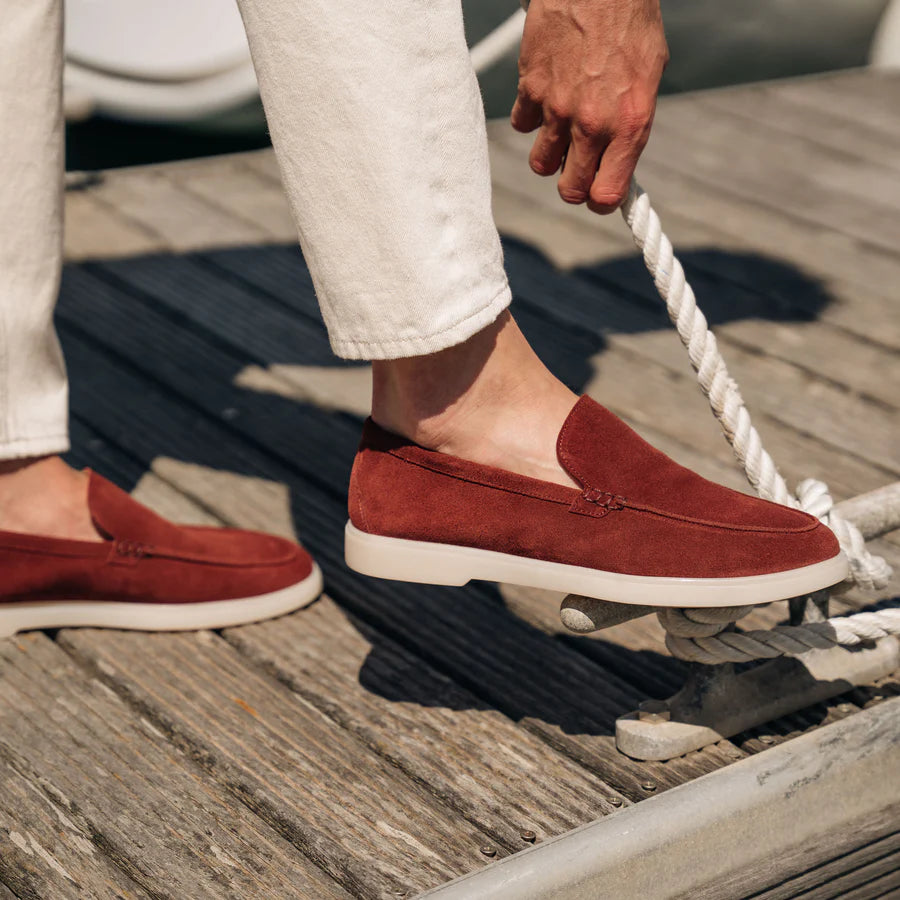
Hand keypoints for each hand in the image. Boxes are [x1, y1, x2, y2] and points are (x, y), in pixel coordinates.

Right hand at [511, 0, 667, 213]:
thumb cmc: (630, 20)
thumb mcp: (649, 74)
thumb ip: (632, 121)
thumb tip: (619, 157)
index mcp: (629, 124)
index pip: (606, 194)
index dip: (600, 200)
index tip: (598, 194)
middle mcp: (592, 124)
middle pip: (569, 189)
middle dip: (573, 185)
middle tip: (577, 168)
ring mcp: (558, 108)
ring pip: (541, 164)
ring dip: (549, 155)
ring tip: (560, 133)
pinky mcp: (531, 89)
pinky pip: (523, 124)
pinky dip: (531, 117)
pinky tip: (545, 96)